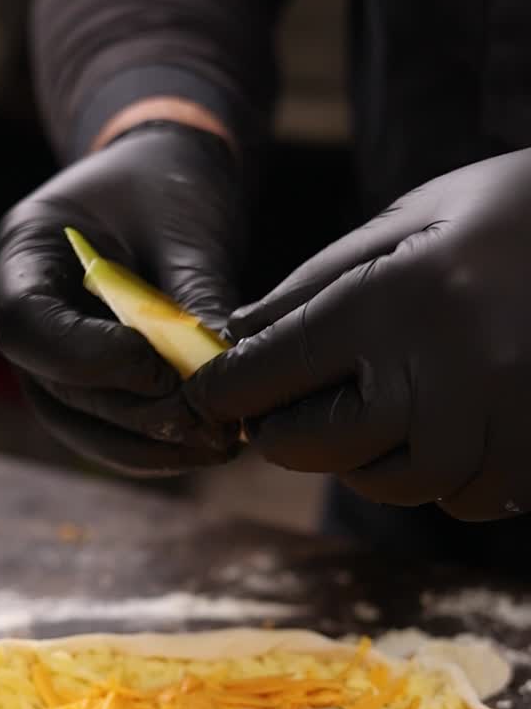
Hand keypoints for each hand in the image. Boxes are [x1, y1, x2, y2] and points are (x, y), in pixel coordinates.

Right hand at [0, 122, 241, 476]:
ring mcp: (46, 360)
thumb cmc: (168, 186)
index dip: (90, 359)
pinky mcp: (84, 387)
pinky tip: (211, 445)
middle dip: (136, 415)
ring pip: (80, 426)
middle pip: (58, 389)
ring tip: (219, 445)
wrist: (165, 180)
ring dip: (149, 447)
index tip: (163, 373)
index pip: (28, 327)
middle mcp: (21, 318)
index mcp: (22, 255)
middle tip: (210, 426)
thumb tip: (222, 373)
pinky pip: (108, 431)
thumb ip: (194, 295)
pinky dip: (156, 446)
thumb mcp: (183, 226)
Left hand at [186, 150, 530, 518]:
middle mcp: (443, 372)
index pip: (272, 371)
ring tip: (379, 410)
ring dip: (364, 459)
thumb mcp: (412, 218)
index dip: (226, 391)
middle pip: (318, 447)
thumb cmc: (514, 210)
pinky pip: (460, 498)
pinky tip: (450, 425)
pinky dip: (440, 474)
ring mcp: (496, 425)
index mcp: (397, 299)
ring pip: (389, 484)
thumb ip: (319, 281)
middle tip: (281, 414)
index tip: (208, 397)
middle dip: (286, 433)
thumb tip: (240, 335)